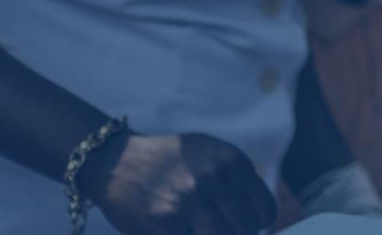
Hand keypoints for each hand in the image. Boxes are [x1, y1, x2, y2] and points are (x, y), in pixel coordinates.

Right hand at [80, 132, 277, 234]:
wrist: (116, 161)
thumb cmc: (168, 161)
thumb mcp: (210, 155)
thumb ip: (237, 181)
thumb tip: (263, 220)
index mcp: (231, 160)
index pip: (265, 210)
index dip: (256, 225)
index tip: (244, 226)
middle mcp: (213, 178)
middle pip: (246, 230)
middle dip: (234, 234)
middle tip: (214, 226)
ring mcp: (189, 201)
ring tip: (195, 226)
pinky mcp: (165, 222)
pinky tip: (177, 228)